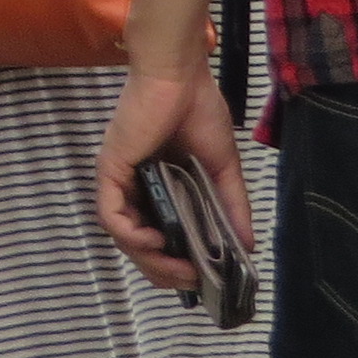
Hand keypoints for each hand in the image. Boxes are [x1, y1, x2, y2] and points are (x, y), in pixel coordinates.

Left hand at [97, 66, 247, 293]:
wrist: (181, 76)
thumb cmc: (199, 112)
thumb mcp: (222, 168)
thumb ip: (230, 206)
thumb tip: (247, 247)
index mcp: (159, 187)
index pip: (158, 237)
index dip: (175, 264)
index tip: (202, 279)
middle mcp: (134, 186)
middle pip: (137, 244)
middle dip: (163, 271)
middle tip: (192, 282)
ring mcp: (120, 178)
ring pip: (122, 235)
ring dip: (149, 260)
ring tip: (180, 270)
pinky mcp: (110, 167)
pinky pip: (109, 213)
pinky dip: (129, 234)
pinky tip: (155, 242)